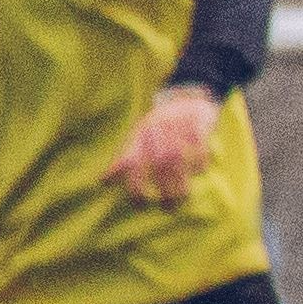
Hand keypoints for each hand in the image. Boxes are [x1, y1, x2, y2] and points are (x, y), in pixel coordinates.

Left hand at [112, 86, 221, 201]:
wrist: (185, 96)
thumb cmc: (158, 126)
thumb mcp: (137, 138)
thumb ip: (123, 159)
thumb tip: (102, 182)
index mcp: (138, 136)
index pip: (131, 162)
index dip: (134, 183)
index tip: (140, 204)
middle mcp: (156, 130)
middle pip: (158, 163)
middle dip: (163, 187)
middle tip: (167, 207)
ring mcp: (177, 125)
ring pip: (177, 157)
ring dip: (180, 180)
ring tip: (183, 198)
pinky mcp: (197, 121)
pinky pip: (199, 144)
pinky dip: (199, 160)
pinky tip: (200, 173)